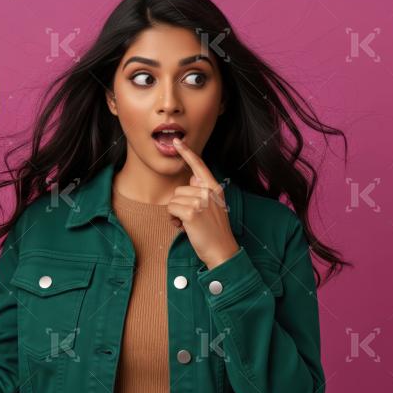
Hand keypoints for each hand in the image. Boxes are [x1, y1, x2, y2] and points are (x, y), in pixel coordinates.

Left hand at [167, 137, 239, 268]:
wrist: (222, 251)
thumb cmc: (214, 231)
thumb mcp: (213, 207)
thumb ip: (202, 192)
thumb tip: (191, 179)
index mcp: (215, 188)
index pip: (199, 166)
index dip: (187, 153)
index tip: (177, 142)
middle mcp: (209, 192)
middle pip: (179, 189)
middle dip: (179, 205)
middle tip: (192, 219)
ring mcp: (201, 201)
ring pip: (173, 200)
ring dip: (176, 213)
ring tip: (189, 224)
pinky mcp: (192, 212)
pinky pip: (171, 209)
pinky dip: (173, 219)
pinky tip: (184, 227)